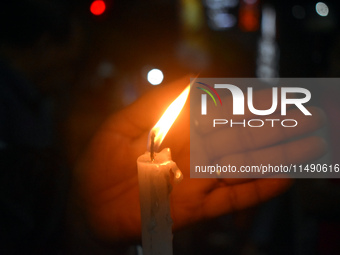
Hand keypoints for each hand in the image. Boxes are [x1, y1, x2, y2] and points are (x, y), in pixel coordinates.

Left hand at [74, 77, 325, 240]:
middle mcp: (195, 156)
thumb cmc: (100, 162)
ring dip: (276, 157)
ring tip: (309, 145)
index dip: (249, 105)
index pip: (221, 114)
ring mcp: (199, 182)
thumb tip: (193, 81)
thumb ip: (156, 103)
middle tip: (309, 117)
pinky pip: (231, 199)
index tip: (277, 96)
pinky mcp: (197, 209)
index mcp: (179, 132)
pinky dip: (257, 190)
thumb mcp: (121, 124)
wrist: (88, 205)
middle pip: (240, 139)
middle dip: (275, 128)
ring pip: (243, 167)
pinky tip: (282, 179)